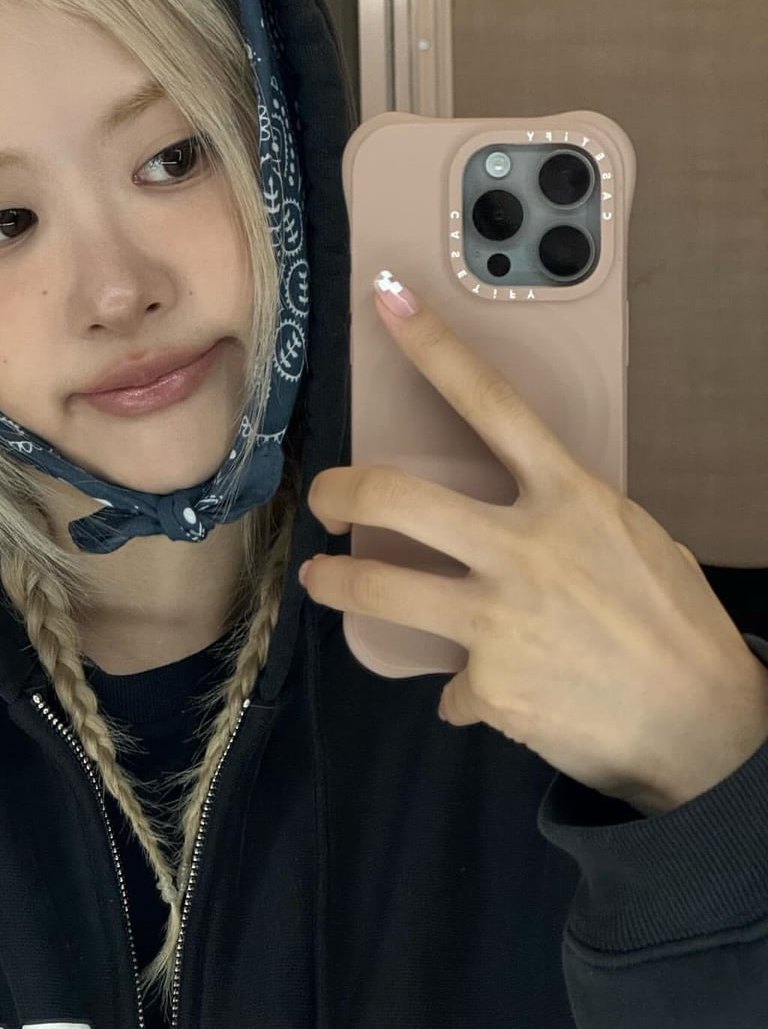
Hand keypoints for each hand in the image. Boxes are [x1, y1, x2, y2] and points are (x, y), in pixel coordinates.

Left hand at [300, 272, 767, 814]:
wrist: (705, 729)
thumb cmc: (673, 623)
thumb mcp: (627, 539)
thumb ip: (559, 518)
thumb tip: (508, 522)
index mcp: (569, 498)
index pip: (490, 403)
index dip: (434, 346)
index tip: (388, 299)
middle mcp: (525, 548)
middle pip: (396, 496)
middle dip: (342, 490)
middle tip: (326, 498)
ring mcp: (499, 618)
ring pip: (379, 587)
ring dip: (337, 582)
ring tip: (323, 579)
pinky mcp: (488, 686)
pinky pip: (450, 684)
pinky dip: (465, 690)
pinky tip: (494, 696)